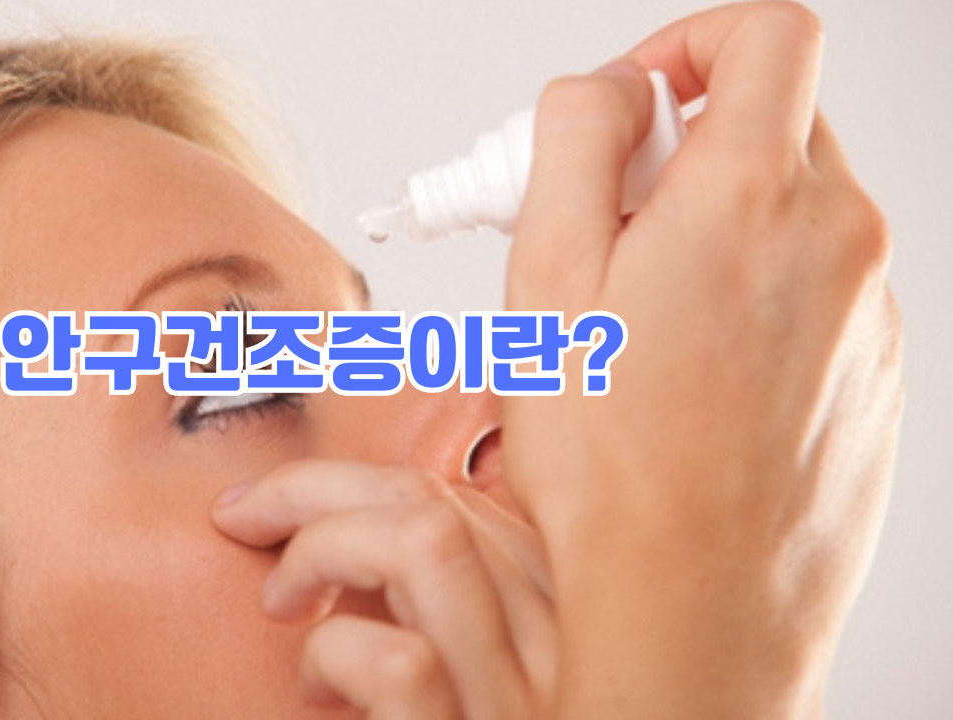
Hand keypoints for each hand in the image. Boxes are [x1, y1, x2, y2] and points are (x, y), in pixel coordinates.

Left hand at [212, 459, 556, 718]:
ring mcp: (523, 702)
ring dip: (321, 550)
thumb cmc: (411, 709)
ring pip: (427, 542)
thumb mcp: (452, 658)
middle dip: (311, 486)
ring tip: (282, 603)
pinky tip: (318, 690)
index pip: (461, 495)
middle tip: (239, 517)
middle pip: (434, 500)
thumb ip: (429, 592)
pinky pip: (401, 661)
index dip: (353, 479)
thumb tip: (347, 510)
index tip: (274, 501)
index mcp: (557, 612)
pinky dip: (331, 653)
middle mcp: (562, 649)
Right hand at [504, 2, 902, 718]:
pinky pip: (813, 294)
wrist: (695, 610)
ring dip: (711, 232)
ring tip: (630, 321)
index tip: (639, 99)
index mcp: (753, 200)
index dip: (691, 42)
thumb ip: (573, 142)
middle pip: (774, 127)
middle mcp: (837, 244)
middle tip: (601, 223)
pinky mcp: (872, 376)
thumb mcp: (545, 278)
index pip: (767, 34)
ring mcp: (869, 315)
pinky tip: (685, 377)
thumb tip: (607, 91)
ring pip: (789, 216)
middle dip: (682, 150)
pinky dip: (750, 300)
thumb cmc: (615, 472)